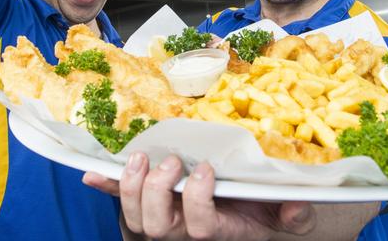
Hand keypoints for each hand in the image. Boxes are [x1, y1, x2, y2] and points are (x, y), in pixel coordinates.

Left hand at [83, 153, 316, 239]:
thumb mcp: (287, 211)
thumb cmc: (264, 209)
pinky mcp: (150, 205)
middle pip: (157, 226)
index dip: (197, 200)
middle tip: (172, 161)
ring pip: (135, 218)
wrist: (246, 211)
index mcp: (220, 230)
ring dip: (131, 186)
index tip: (205, 168)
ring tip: (141, 157)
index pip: (201, 227)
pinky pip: (121, 201)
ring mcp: (165, 220)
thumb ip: (296, 213)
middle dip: (158, 192)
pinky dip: (107, 187)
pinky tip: (92, 173)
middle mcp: (186, 230)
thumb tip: (296, 207)